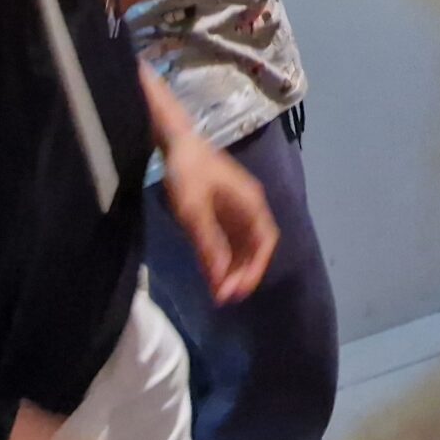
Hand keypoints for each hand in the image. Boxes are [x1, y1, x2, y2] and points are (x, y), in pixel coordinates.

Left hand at [160, 132, 278, 303]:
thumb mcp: (194, 211)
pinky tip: (211, 271)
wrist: (175, 141)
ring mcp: (235, 207)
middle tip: (226, 297)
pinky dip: (223, 256)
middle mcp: (249, 206)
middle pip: (255, 246)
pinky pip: (228, 237)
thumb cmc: (188, 172)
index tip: (240, 291)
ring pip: (241, 244)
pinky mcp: (221, 207)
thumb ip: (209, 246)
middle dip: (243, 273)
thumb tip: (220, 281)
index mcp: (251, 203)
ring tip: (219, 291)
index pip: (265, 242)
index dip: (256, 268)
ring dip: (233, 267)